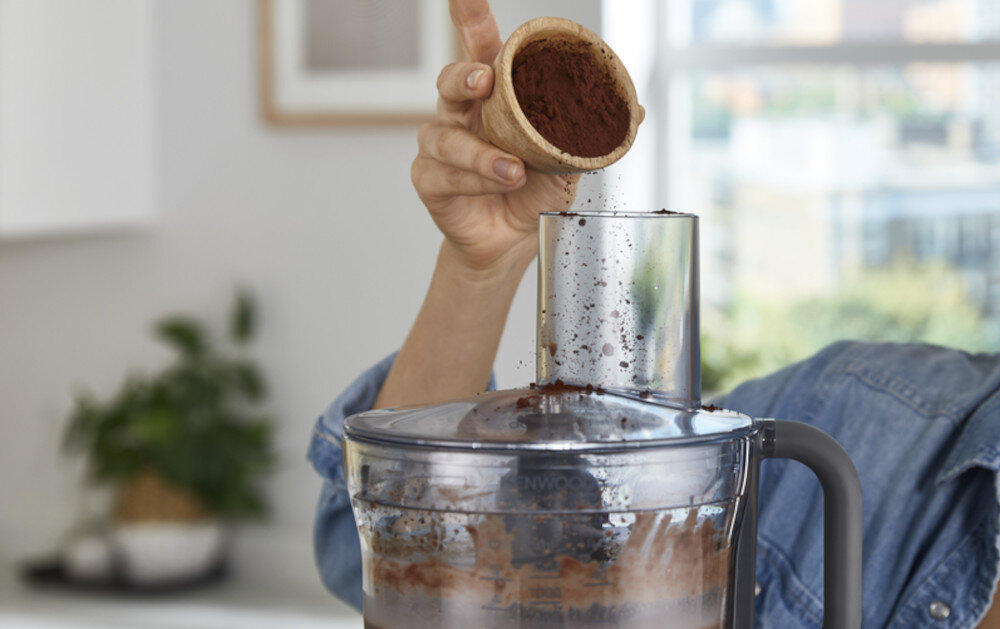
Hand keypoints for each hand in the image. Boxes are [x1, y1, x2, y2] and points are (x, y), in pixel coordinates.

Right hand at [411, 0, 578, 275]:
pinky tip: (499, 183)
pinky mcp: (430, 179)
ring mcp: (441, 145)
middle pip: (451, 80)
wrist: (513, 240)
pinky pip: (443, 174)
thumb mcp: (570, 157)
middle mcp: (462, 113)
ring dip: (481, 152)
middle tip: (485, 80)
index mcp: (496, 96)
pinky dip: (473, 179)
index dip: (470, 18)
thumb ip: (593, 131)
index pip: (480, 47)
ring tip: (515, 170)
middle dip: (465, 76)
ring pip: (445, 135)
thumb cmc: (535, 188)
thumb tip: (636, 109)